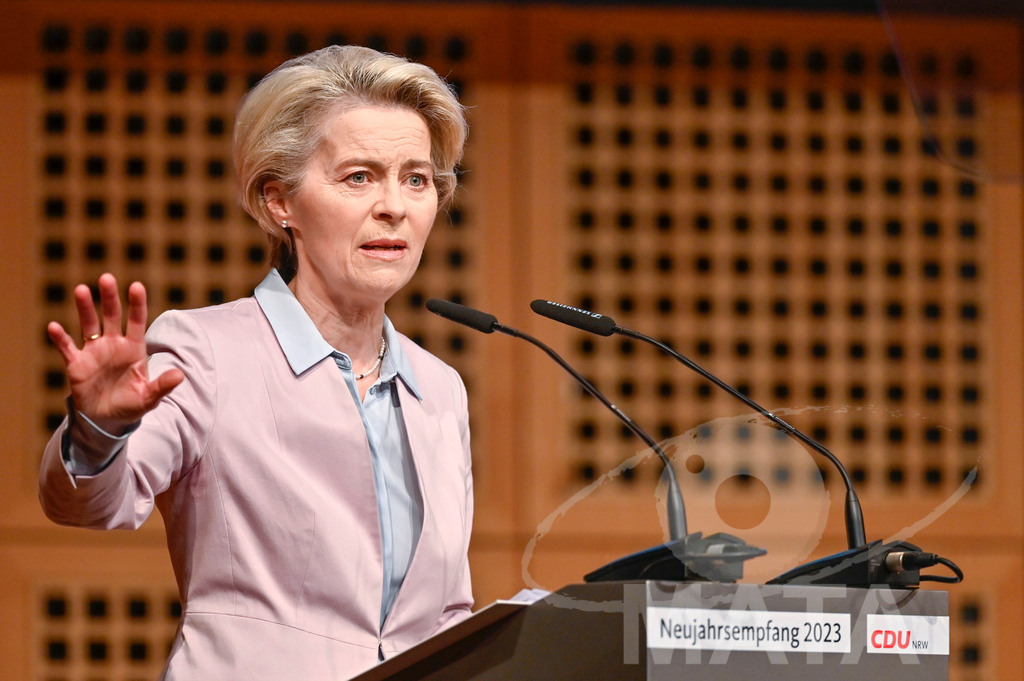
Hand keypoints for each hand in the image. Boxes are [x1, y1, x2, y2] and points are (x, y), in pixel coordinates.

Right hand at [47, 273, 183, 433]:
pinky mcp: (77, 364)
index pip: (137, 321)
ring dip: (85, 308)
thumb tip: (180, 375)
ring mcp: (94, 352)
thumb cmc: (132, 405)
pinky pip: (67, 348)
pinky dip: (60, 338)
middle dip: (110, 298)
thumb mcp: (149, 397)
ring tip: (81, 290)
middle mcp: (114, 345)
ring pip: (89, 325)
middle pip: (112, 316)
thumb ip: (162, 385)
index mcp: (134, 349)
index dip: (137, 304)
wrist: (108, 420)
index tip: (136, 286)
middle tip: (106, 278)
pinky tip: (54, 327)